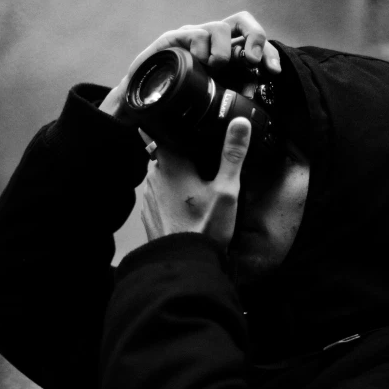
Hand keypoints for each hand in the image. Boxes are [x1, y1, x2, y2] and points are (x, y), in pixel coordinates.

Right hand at [99, 11, 280, 116]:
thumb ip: (233, 96)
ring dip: (224, 50)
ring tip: (216, 67)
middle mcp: (215, 42)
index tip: (273, 72)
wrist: (145, 101)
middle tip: (252, 60)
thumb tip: (255, 102)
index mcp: (230, 54)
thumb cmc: (183, 100)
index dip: (269, 54)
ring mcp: (196, 37)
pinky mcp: (176, 38)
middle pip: (244, 22)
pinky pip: (197, 34)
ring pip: (221, 27)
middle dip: (255, 37)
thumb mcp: (213, 99)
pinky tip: (199, 62)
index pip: (256, 45)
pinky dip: (202, 48)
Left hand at [138, 118, 250, 249]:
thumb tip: (240, 124)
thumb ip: (232, 155)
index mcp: (170, 163)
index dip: (185, 134)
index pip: (170, 134)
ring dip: (178, 178)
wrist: (184, 264)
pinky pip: (161, 197)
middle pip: (168, 155)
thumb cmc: (204, 227)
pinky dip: (172, 198)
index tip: (198, 140)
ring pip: (164, 176)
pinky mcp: (149, 214)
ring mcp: (149, 197)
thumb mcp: (226, 189)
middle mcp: (153, 176)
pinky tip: (189, 208)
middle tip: (206, 169)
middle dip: (185, 158)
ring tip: (200, 189)